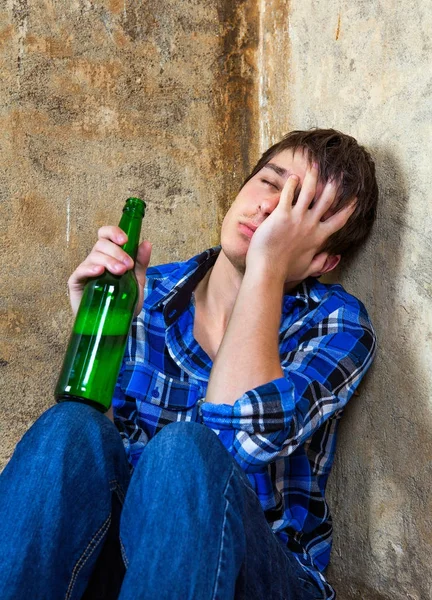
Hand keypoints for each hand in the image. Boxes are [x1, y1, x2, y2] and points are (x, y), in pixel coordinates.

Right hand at [68, 226, 151, 315]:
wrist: (114, 325)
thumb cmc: (122, 302)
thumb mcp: (136, 282)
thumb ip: (141, 264)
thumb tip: (146, 243)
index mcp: (109, 256)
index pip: (106, 235)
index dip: (114, 232)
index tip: (125, 240)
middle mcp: (96, 260)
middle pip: (101, 244)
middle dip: (117, 252)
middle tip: (128, 266)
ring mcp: (85, 271)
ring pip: (94, 256)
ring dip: (109, 261)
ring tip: (120, 272)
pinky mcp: (76, 283)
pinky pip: (80, 271)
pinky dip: (90, 269)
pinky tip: (99, 272)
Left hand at [246, 163, 355, 284]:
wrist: (268, 270)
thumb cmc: (285, 272)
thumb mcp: (307, 269)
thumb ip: (320, 262)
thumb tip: (330, 257)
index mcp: (318, 237)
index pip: (338, 220)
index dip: (348, 208)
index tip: (355, 198)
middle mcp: (311, 225)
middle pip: (327, 200)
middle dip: (333, 185)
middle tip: (337, 174)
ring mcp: (297, 218)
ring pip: (309, 192)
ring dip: (313, 177)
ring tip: (314, 165)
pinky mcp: (282, 214)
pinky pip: (288, 194)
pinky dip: (291, 184)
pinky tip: (293, 177)